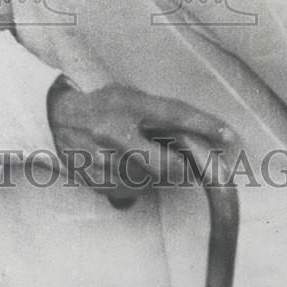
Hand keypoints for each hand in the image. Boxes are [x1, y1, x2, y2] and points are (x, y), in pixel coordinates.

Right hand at [47, 80, 240, 207]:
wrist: (58, 120)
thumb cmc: (102, 106)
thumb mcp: (128, 96)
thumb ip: (157, 112)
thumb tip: (194, 133)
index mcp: (127, 105)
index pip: (174, 115)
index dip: (204, 126)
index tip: (228, 135)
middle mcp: (115, 133)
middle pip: (166, 165)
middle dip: (180, 168)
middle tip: (183, 164)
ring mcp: (105, 161)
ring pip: (151, 181)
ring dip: (154, 174)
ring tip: (139, 156)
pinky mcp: (98, 181)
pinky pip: (132, 191)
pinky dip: (136, 182)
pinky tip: (124, 165)